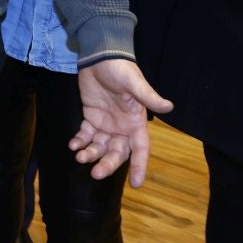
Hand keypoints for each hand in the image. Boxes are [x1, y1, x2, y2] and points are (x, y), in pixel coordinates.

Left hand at [71, 59, 171, 186]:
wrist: (99, 57)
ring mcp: (106, 123)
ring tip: (80, 157)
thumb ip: (148, 97)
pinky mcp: (91, 116)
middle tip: (95, 173)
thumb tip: (169, 106)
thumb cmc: (120, 69)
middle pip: (117, 153)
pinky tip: (73, 145)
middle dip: (108, 165)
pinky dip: (80, 141)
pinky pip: (86, 135)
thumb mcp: (135, 83)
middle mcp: (122, 127)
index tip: (136, 185)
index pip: (140, 149)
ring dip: (91, 154)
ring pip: (100, 147)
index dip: (139, 166)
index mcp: (135, 122)